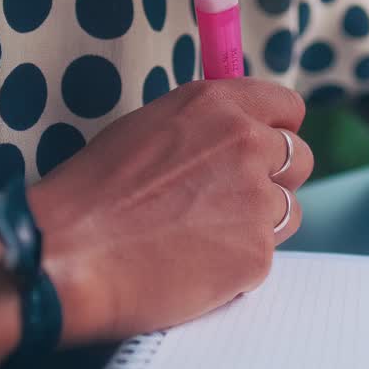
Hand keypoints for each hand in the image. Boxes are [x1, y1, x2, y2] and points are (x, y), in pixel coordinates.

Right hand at [28, 79, 312, 345]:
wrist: (69, 253)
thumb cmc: (93, 192)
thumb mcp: (148, 128)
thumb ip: (204, 126)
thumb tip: (233, 133)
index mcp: (218, 105)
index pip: (287, 107)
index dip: (276, 130)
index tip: (264, 147)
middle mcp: (246, 144)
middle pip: (300, 158)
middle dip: (274, 177)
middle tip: (230, 199)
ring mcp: (257, 200)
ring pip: (288, 210)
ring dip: (257, 223)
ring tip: (202, 235)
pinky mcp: (256, 253)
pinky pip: (264, 255)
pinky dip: (237, 263)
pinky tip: (192, 264)